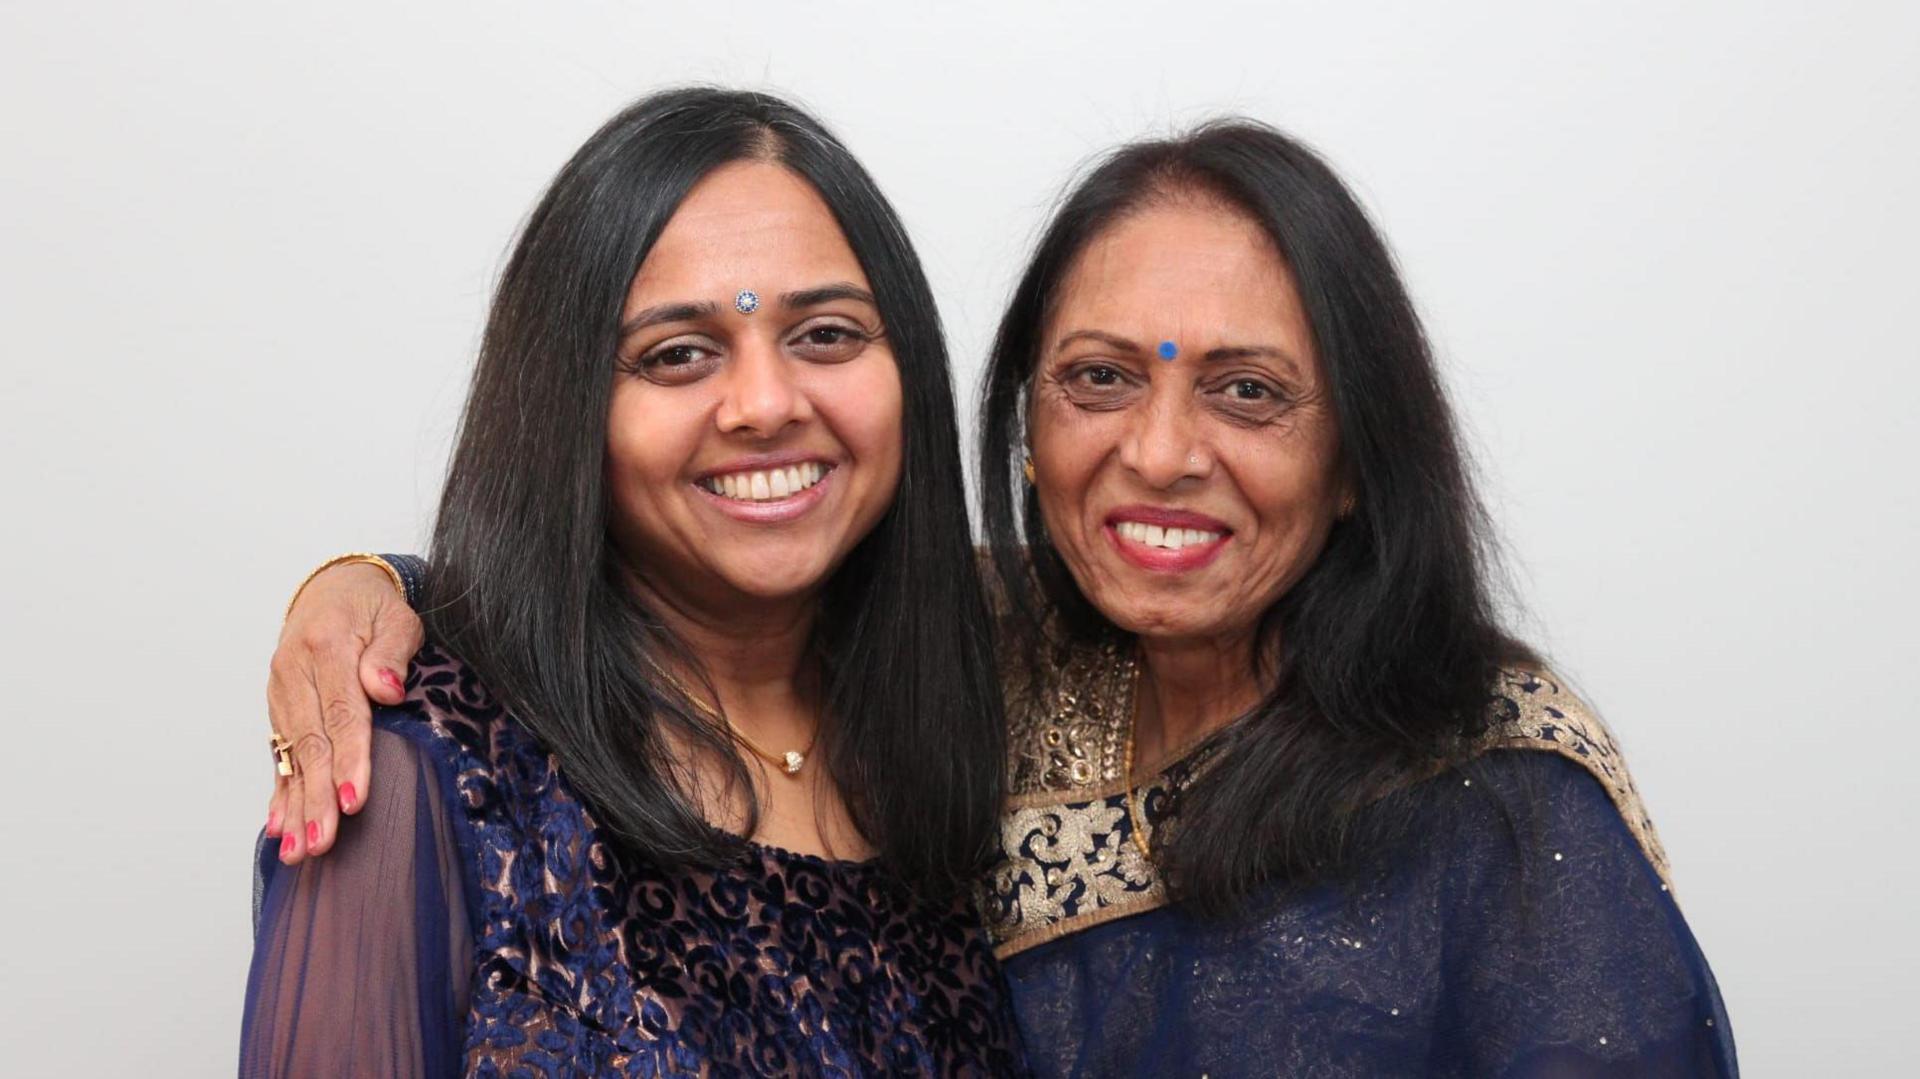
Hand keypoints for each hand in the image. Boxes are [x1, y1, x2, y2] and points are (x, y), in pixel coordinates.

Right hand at [266, 561, 423, 863]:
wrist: (333, 587)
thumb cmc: (374, 607)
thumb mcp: (397, 616)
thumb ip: (392, 651)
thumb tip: (387, 690)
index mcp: (325, 648)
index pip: (341, 713)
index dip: (349, 759)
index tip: (356, 799)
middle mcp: (294, 672)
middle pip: (311, 744)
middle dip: (318, 798)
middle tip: (324, 842)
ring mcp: (281, 692)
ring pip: (291, 756)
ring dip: (296, 806)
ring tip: (300, 851)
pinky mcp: (279, 707)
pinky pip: (279, 755)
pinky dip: (280, 792)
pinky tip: (279, 827)